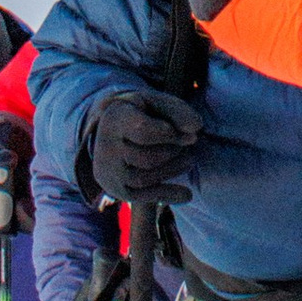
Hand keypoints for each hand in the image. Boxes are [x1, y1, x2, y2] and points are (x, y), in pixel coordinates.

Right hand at [86, 89, 203, 205]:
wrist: (113, 131)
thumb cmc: (141, 112)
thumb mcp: (155, 102)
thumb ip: (176, 110)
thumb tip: (196, 128)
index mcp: (114, 119)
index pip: (143, 130)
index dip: (172, 134)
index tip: (193, 130)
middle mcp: (105, 147)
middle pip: (146, 157)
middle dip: (175, 151)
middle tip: (191, 142)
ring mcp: (108, 171)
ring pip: (143, 178)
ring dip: (173, 170)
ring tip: (189, 159)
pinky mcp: (116, 189)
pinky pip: (141, 197)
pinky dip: (167, 196)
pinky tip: (186, 194)